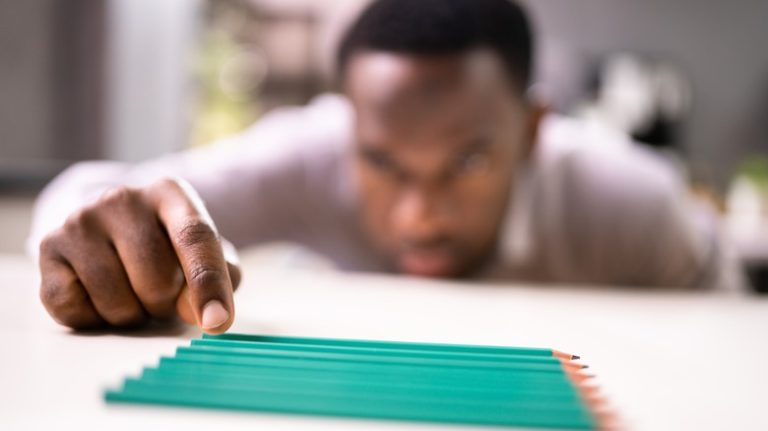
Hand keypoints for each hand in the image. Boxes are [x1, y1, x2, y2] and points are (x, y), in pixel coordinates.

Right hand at [38, 178, 240, 333]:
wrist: (108, 224)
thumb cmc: (167, 245)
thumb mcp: (204, 252)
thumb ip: (220, 279)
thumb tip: (202, 314)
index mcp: (170, 193)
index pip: (195, 238)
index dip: (208, 284)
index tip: (216, 323)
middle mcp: (122, 199)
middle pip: (156, 281)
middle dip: (165, 304)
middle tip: (160, 292)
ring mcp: (80, 221)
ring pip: (116, 302)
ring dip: (132, 315)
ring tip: (131, 291)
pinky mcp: (48, 248)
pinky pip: (75, 312)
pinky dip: (94, 319)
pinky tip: (99, 295)